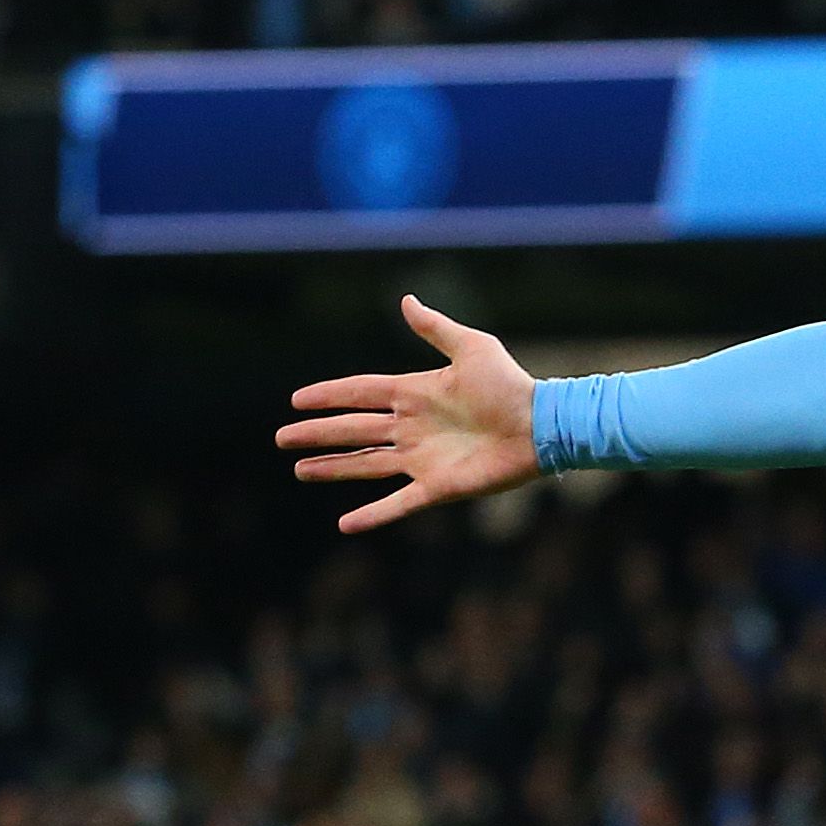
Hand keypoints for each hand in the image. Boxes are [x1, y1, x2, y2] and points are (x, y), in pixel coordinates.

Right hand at [280, 296, 543, 531]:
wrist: (542, 425)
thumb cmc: (511, 385)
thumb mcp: (471, 347)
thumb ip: (436, 329)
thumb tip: (406, 300)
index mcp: (416, 394)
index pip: (360, 393)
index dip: (329, 395)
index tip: (297, 399)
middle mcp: (412, 428)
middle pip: (354, 430)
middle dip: (318, 433)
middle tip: (283, 437)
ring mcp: (423, 459)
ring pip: (366, 464)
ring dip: (333, 467)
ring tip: (301, 470)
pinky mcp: (438, 487)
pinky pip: (398, 503)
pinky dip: (373, 515)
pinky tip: (345, 525)